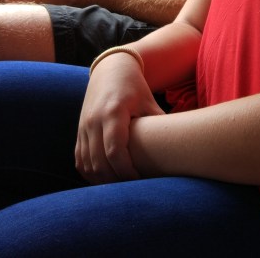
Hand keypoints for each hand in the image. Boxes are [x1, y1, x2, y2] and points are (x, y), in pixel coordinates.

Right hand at [75, 54, 164, 183]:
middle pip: (100, 163)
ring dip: (103, 180)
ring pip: (88, 165)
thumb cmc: (135, 87)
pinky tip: (106, 179)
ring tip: (121, 188)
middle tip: (134, 189)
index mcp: (113, 113)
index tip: (141, 181)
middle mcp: (94, 121)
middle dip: (116, 180)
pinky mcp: (79, 131)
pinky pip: (80, 160)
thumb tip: (180, 147)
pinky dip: (91, 173)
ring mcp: (83, 127)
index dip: (127, 172)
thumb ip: (161, 125)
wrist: (110, 70)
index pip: (116, 152)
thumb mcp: (149, 102)